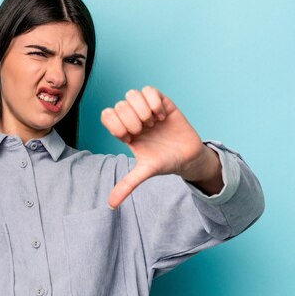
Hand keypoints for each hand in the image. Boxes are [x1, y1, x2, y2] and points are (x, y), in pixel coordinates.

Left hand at [100, 86, 221, 208]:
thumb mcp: (144, 172)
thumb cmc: (164, 162)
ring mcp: (147, 109)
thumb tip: (110, 205)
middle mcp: (133, 118)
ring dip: (141, 109)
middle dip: (130, 120)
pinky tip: (162, 115)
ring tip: (153, 122)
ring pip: (131, 94)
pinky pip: (149, 90)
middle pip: (118, 105)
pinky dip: (154, 101)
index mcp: (124, 131)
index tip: (128, 138)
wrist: (187, 158)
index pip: (107, 116)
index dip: (114, 125)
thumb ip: (127, 185)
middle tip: (144, 131)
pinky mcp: (162, 102)